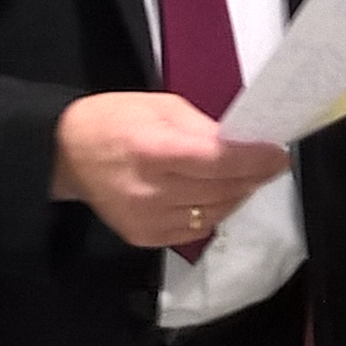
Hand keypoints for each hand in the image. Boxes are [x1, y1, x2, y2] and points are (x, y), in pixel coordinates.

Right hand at [52, 94, 290, 248]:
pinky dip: (214, 212)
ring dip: (237, 196)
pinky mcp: (144, 238)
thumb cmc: (115, 120)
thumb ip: (203, 129)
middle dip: (253, 177)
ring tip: (247, 178)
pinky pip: (195, 229)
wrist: (66, 156)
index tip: (279, 154)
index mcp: (152, 150)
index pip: (217, 162)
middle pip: (221, 190)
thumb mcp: (160, 107)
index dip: (254, 160)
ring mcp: (147, 220)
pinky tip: (218, 195)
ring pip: (214, 214)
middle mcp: (150, 192)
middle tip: (271, 164)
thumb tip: (243, 146)